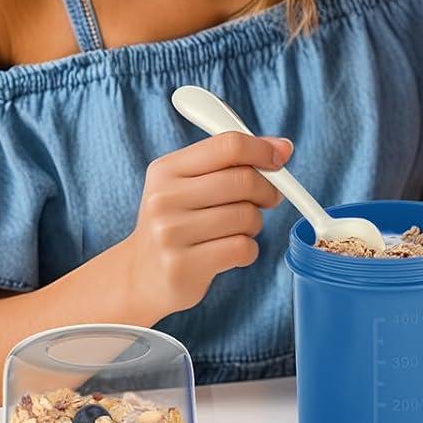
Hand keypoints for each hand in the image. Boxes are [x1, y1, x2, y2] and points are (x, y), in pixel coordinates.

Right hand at [121, 132, 288, 320]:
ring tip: (236, 230)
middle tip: (267, 199)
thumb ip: (234, 160)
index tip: (279, 160)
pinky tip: (230, 252)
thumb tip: (284, 148)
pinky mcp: (182, 267)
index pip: (228, 146)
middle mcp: (163, 199)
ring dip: (254, 224)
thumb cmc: (178, 221)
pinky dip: (248, 250)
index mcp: (166, 170)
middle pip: (244, 180)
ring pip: (247, 216)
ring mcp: (170, 234)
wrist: (139, 275)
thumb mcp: (191, 182)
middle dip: (267, 190)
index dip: (262, 150)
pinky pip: (243, 248)